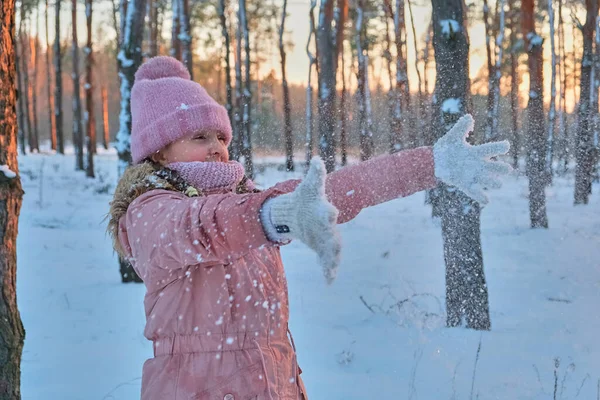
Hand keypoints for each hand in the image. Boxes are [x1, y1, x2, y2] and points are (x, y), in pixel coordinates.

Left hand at [262, 157, 340, 283]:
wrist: (301, 212)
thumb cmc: (306, 198)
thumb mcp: (308, 187)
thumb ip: (315, 175)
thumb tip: (316, 160)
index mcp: (324, 211)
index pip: (328, 213)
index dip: (329, 213)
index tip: (332, 212)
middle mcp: (328, 227)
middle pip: (333, 235)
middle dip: (334, 242)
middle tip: (337, 249)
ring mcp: (326, 239)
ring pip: (332, 251)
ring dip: (333, 261)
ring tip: (333, 271)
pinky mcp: (321, 249)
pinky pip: (326, 262)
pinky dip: (329, 272)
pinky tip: (329, 282)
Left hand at [433, 114, 511, 204]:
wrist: (434, 163)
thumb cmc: (445, 149)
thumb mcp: (452, 138)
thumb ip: (460, 128)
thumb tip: (469, 117)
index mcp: (477, 153)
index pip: (492, 149)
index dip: (500, 147)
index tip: (506, 145)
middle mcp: (479, 165)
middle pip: (497, 167)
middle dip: (502, 168)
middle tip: (506, 169)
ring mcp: (474, 176)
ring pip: (490, 181)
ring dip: (494, 183)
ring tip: (497, 183)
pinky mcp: (466, 185)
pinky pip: (477, 194)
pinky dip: (482, 198)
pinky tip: (486, 200)